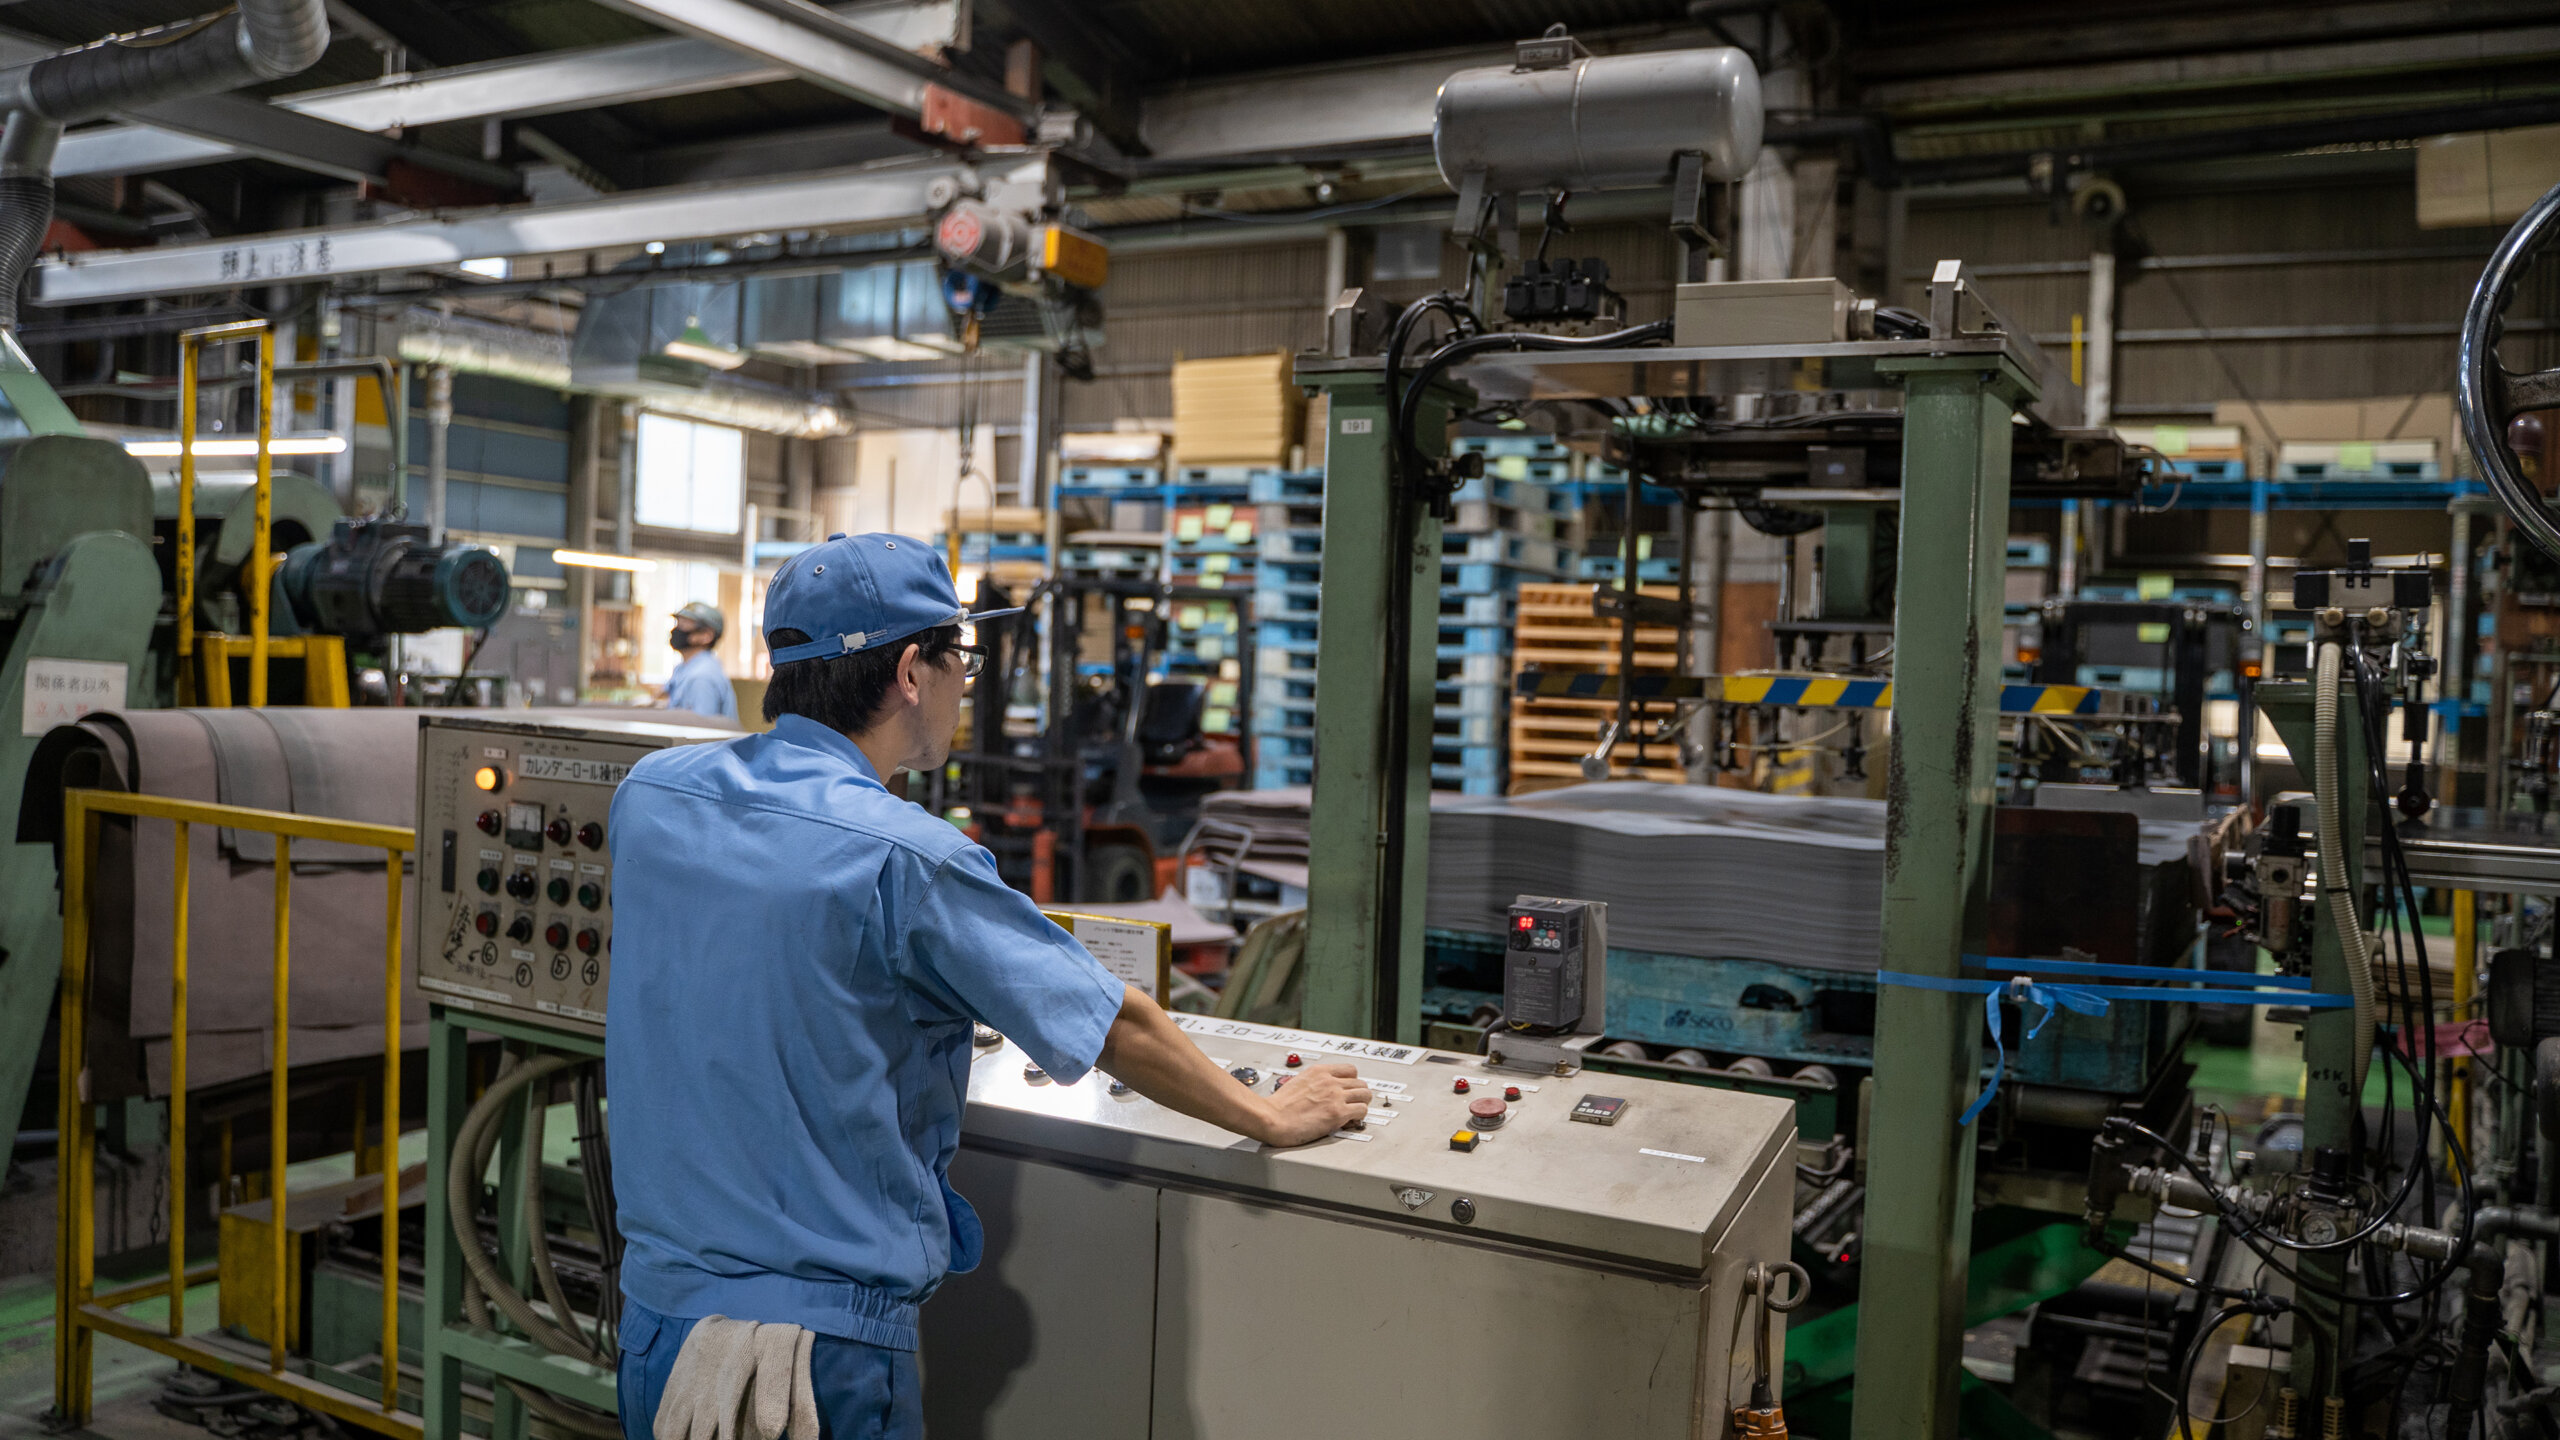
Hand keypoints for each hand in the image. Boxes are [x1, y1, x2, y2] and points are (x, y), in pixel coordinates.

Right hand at [1252, 1063, 1369, 1146]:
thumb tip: (1322, 1091)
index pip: (1350, 1070)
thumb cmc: (1279, 1106)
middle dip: (1358, 1094)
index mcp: (1319, 1071)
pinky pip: (1362, 1110)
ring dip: (1361, 1104)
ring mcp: (1335, 1096)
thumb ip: (1315, 1083)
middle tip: (1352, 1104)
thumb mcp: (1298, 1082)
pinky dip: (1359, 1117)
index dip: (1352, 1082)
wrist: (1272, 1118)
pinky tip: (1350, 1122)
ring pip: (1365, 1095)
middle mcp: (1330, 1081)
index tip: (1349, 1090)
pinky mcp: (1338, 1113)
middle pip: (1360, 1083)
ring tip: (1353, 1113)